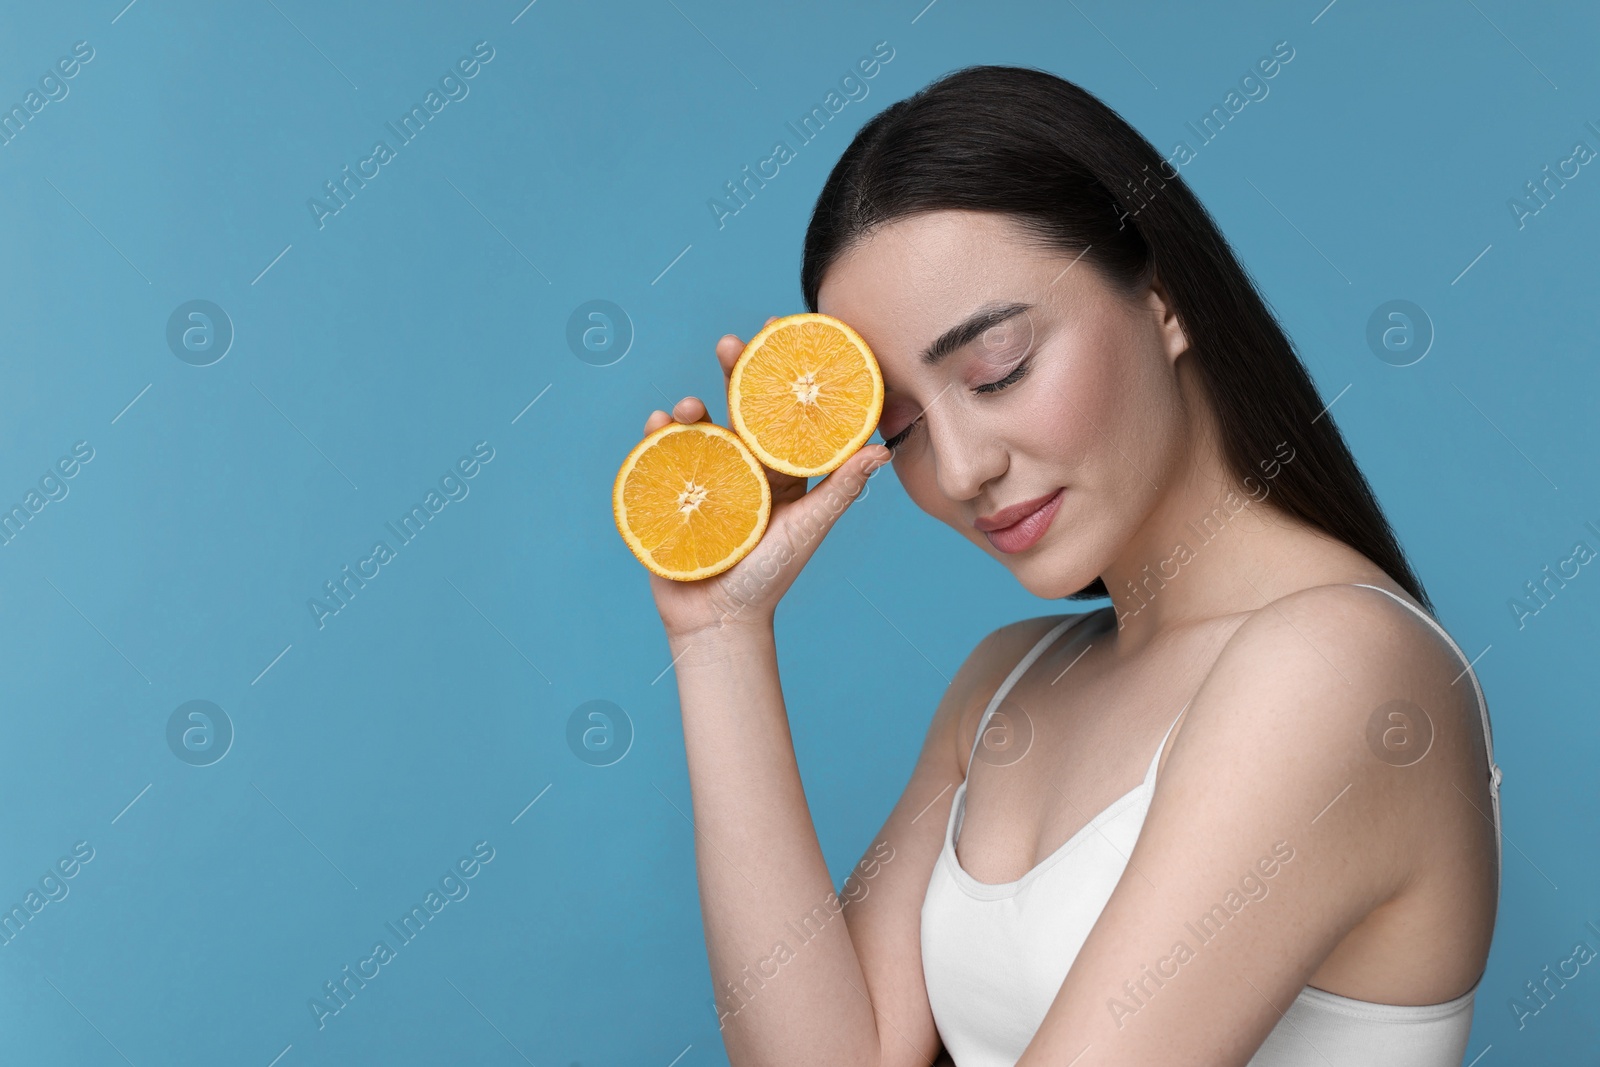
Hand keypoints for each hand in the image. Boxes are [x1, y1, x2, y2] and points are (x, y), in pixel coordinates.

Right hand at [641, 318, 891, 639]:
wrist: (718, 622)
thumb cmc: (769, 580)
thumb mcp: (807, 528)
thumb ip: (840, 489)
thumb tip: (881, 447)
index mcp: (779, 467)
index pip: (783, 409)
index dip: (782, 369)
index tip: (782, 330)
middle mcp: (743, 465)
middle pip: (738, 406)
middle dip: (735, 370)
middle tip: (731, 344)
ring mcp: (705, 477)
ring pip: (698, 427)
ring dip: (690, 407)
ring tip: (687, 406)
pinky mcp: (669, 493)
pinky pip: (660, 456)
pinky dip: (657, 437)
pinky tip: (659, 424)